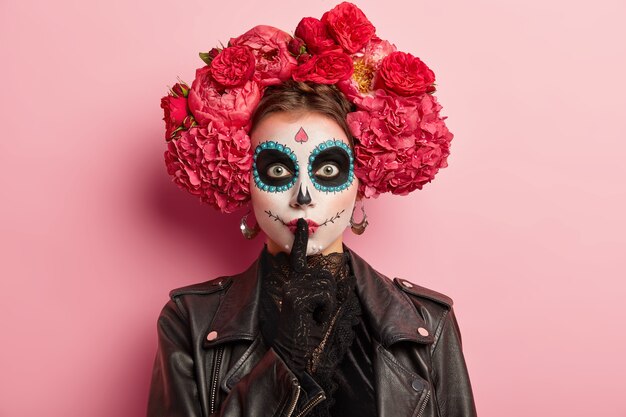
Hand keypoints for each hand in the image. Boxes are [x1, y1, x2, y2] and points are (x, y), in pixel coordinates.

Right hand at [272, 218, 336, 375]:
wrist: (295, 360)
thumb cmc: (308, 340)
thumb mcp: (324, 314)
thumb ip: (331, 296)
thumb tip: (347, 281)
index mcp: (295, 286)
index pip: (298, 258)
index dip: (300, 240)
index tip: (301, 222)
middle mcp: (291, 284)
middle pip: (324, 274)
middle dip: (330, 294)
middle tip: (319, 314)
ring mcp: (292, 289)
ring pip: (327, 284)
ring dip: (328, 303)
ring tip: (315, 318)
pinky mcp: (296, 297)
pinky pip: (325, 295)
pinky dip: (326, 309)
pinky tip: (313, 320)